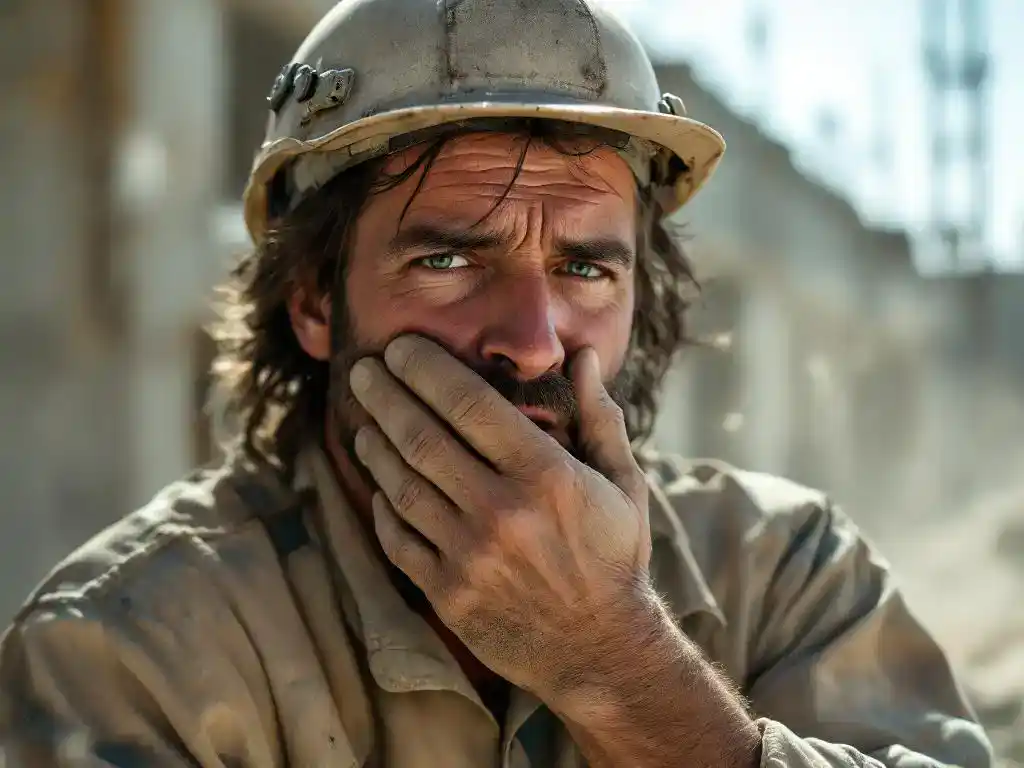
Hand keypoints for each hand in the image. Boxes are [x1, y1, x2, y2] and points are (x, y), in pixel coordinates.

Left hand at [348, 334, 652, 696]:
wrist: (599, 651)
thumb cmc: (613, 557)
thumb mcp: (624, 484)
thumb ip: (600, 417)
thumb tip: (581, 356)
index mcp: (547, 477)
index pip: (471, 405)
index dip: (427, 369)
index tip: (402, 347)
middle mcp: (503, 512)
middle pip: (423, 438)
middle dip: (386, 395)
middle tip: (364, 369)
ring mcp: (470, 556)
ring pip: (403, 485)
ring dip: (376, 444)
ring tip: (364, 419)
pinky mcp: (447, 593)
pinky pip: (398, 538)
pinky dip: (383, 505)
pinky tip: (380, 481)